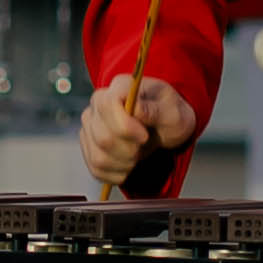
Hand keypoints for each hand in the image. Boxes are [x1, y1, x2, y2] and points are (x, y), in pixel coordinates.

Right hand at [80, 75, 196, 188]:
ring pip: (98, 157)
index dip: (124, 125)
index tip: (144, 136)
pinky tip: (129, 167)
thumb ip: (154, 109)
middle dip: (129, 149)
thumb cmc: (170, 114)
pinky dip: (116, 175)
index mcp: (119, 87)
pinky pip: (96, 169)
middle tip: (145, 145)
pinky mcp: (90, 147)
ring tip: (138, 156)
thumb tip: (135, 108)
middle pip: (102, 136)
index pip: (107, 104)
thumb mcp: (172, 110)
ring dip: (124, 164)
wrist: (166, 127)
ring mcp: (90, 127)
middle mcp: (97, 105)